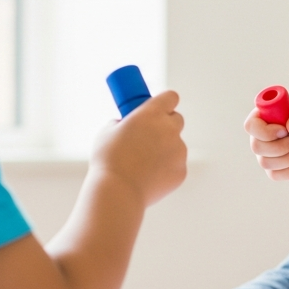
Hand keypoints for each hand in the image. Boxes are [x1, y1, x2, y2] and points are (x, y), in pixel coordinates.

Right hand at [91, 91, 186, 205]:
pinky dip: (165, 168)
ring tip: (141, 163)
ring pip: (175, 144)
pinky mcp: (181, 171)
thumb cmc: (108, 160)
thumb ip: (122, 123)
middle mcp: (170, 129)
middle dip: (165, 124)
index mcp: (152, 114)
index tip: (157, 108)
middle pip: (176, 119)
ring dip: (164, 149)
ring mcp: (179, 151)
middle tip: (149, 134)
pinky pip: (175, 165)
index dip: (164, 102)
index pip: (170, 97)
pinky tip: (148, 177)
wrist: (118, 191)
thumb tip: (126, 125)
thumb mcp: (107, 132)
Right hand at [244, 99, 288, 182]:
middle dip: (280, 147)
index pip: (251, 125)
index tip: (284, 131)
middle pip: (256, 147)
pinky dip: (287, 171)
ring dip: (287, 159)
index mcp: (265, 115)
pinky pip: (274, 174)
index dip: (265, 132)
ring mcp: (267, 152)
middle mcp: (261, 134)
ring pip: (265, 162)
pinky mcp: (276, 166)